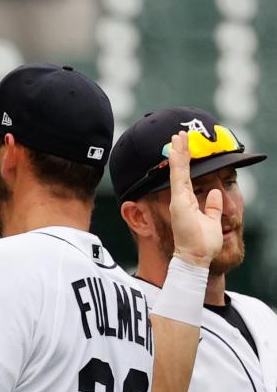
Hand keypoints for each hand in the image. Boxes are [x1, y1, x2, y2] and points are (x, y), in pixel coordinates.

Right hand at [167, 132, 222, 267]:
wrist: (197, 257)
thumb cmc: (203, 244)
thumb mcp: (212, 221)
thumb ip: (211, 207)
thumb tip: (215, 193)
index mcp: (186, 202)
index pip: (186, 176)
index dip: (185, 160)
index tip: (184, 146)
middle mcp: (180, 199)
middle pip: (179, 170)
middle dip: (180, 151)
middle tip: (179, 134)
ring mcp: (178, 199)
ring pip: (178, 171)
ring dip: (178, 152)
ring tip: (178, 136)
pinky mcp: (180, 202)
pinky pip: (179, 179)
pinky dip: (178, 164)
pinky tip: (177, 151)